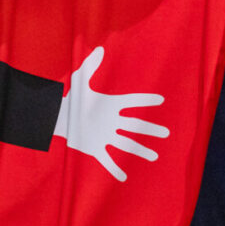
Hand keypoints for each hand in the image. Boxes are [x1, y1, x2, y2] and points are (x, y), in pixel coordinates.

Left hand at [54, 46, 168, 181]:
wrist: (58, 117)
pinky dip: (114, 169)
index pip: (131, 102)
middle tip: (166, 133)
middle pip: (135, 126)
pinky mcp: (94, 148)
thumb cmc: (71, 98)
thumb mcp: (79, 80)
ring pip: (125, 144)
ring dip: (139, 150)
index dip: (144, 99)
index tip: (160, 99)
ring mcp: (104, 136)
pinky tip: (124, 177)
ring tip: (154, 156)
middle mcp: (112, 122)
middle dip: (150, 129)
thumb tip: (99, 49)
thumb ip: (89, 66)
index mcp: (111, 106)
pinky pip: (106, 159)